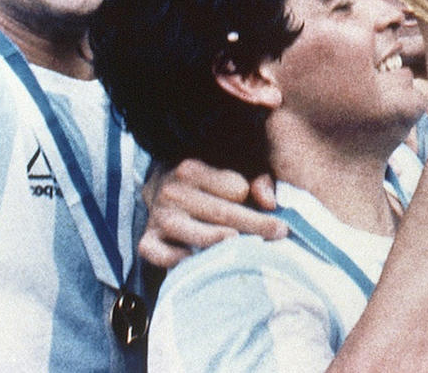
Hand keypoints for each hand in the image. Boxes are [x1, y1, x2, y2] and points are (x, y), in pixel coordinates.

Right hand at [139, 159, 285, 268]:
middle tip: (280, 234)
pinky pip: (162, 255)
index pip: (234, 189)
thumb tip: (270, 202)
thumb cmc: (207, 179)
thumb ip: (256, 179)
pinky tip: (198, 260)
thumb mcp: (230, 167)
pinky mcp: (147, 240)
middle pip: (222, 214)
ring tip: (245, 248)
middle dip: (255, 226)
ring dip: (224, 244)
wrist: (158, 185)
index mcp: (192, 168)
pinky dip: (178, 260)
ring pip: (198, 236)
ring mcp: (158, 217)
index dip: (253, 200)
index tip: (274, 212)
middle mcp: (172, 191)